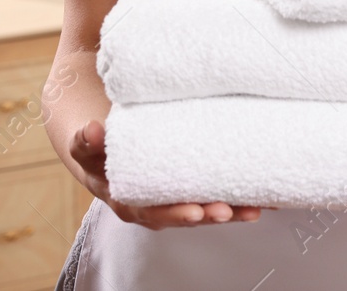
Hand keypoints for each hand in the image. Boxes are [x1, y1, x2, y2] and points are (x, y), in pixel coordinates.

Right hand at [67, 118, 263, 229]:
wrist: (98, 144)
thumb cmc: (94, 147)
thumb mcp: (85, 144)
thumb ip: (86, 140)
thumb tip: (92, 130)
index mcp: (128, 201)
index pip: (154, 213)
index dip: (176, 214)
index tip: (196, 211)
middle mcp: (153, 206)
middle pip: (186, 216)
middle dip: (211, 214)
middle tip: (232, 209)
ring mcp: (172, 199)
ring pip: (204, 210)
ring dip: (230, 211)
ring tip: (255, 207)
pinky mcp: (188, 188)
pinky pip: (212, 196)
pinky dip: (236, 198)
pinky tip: (261, 196)